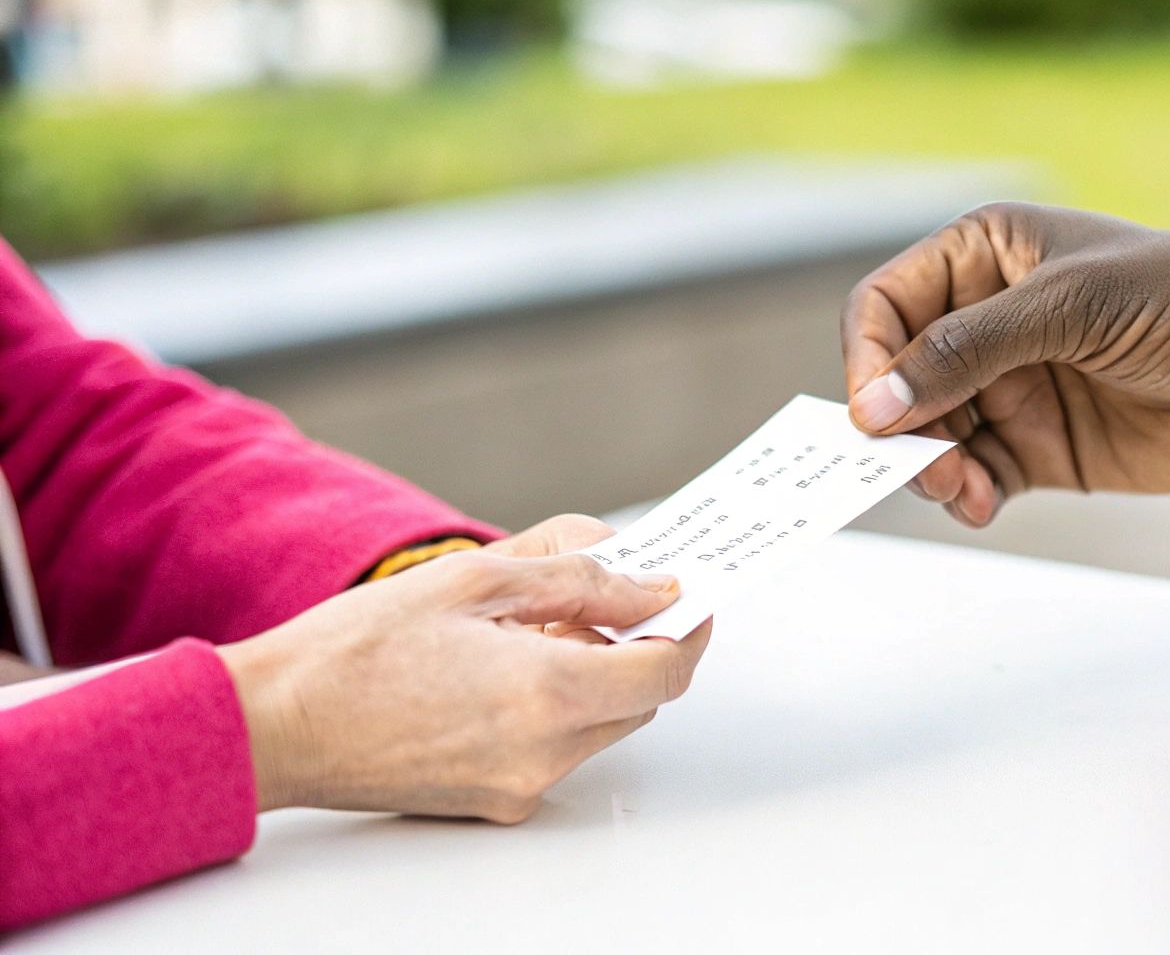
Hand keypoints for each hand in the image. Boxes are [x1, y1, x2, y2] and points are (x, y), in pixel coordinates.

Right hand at [220, 515, 709, 822]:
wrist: (271, 725)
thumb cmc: (354, 649)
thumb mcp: (476, 578)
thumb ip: (578, 575)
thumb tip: (649, 582)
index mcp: (546, 693)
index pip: (667, 670)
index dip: (689, 626)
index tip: (688, 594)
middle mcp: (542, 754)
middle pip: (636, 698)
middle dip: (632, 643)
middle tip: (598, 592)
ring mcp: (517, 787)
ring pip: (597, 723)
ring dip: (587, 673)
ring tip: (526, 625)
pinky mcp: (490, 803)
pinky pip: (552, 749)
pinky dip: (549, 705)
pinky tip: (497, 666)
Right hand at [842, 203, 1169, 525]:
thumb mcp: (1073, 306)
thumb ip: (969, 350)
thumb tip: (876, 404)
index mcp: (985, 257)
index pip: (885, 306)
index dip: (867, 359)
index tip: (874, 415)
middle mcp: (988, 320)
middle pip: (898, 380)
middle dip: (899, 427)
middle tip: (926, 466)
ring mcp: (1013, 386)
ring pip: (931, 436)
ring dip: (931, 469)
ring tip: (962, 490)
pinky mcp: (1043, 445)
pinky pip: (977, 476)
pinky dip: (966, 495)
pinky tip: (983, 504)